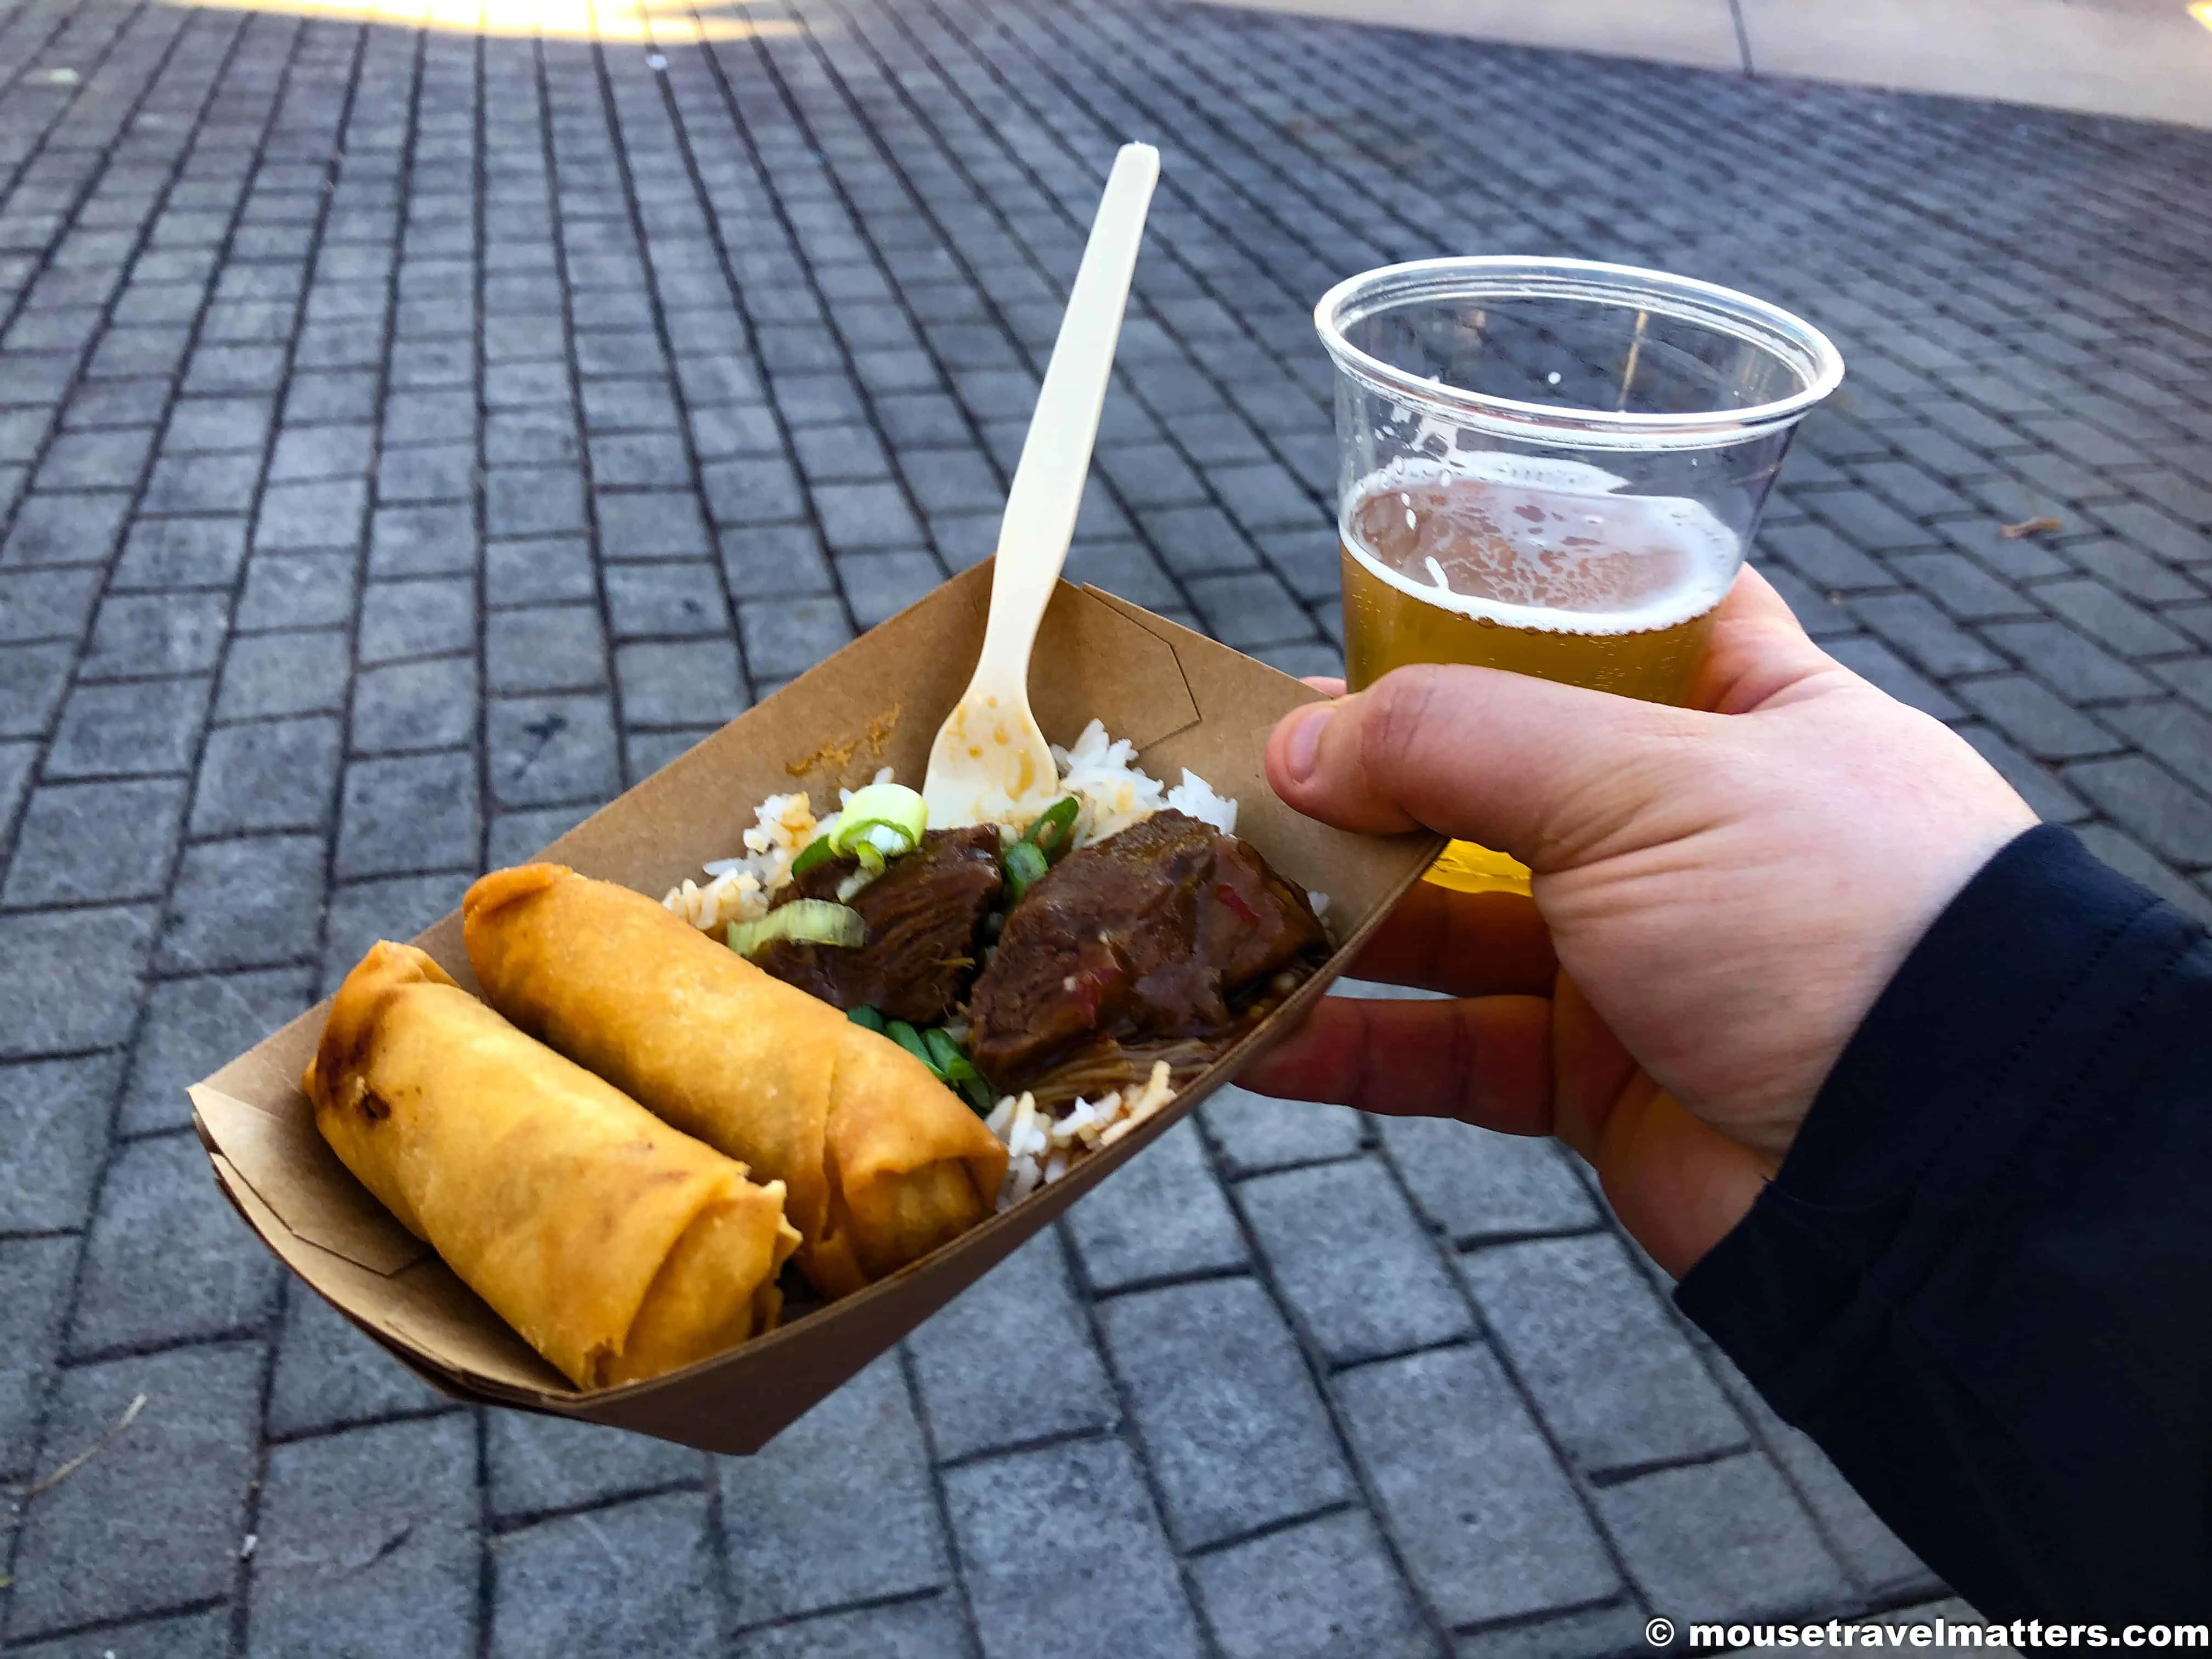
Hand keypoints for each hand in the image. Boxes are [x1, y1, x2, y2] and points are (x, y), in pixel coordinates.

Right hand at [1250, 569, 2036, 1274]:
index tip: (1387, 593)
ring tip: (1216, 906)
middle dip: (1371, 780)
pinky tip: (1258, 1039)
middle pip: (1496, 782)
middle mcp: (1687, 831)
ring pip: (1451, 924)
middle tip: (1241, 770)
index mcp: (1743, 715)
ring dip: (1337, 920)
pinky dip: (1355, 1048)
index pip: (1628, 623)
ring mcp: (1637, 959)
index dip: (1514, 602)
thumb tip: (1297, 745)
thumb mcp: (1640, 781)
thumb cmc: (1824, 919)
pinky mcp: (1595, 1080)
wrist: (1935, 1174)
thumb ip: (1457, 741)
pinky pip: (1449, 1051)